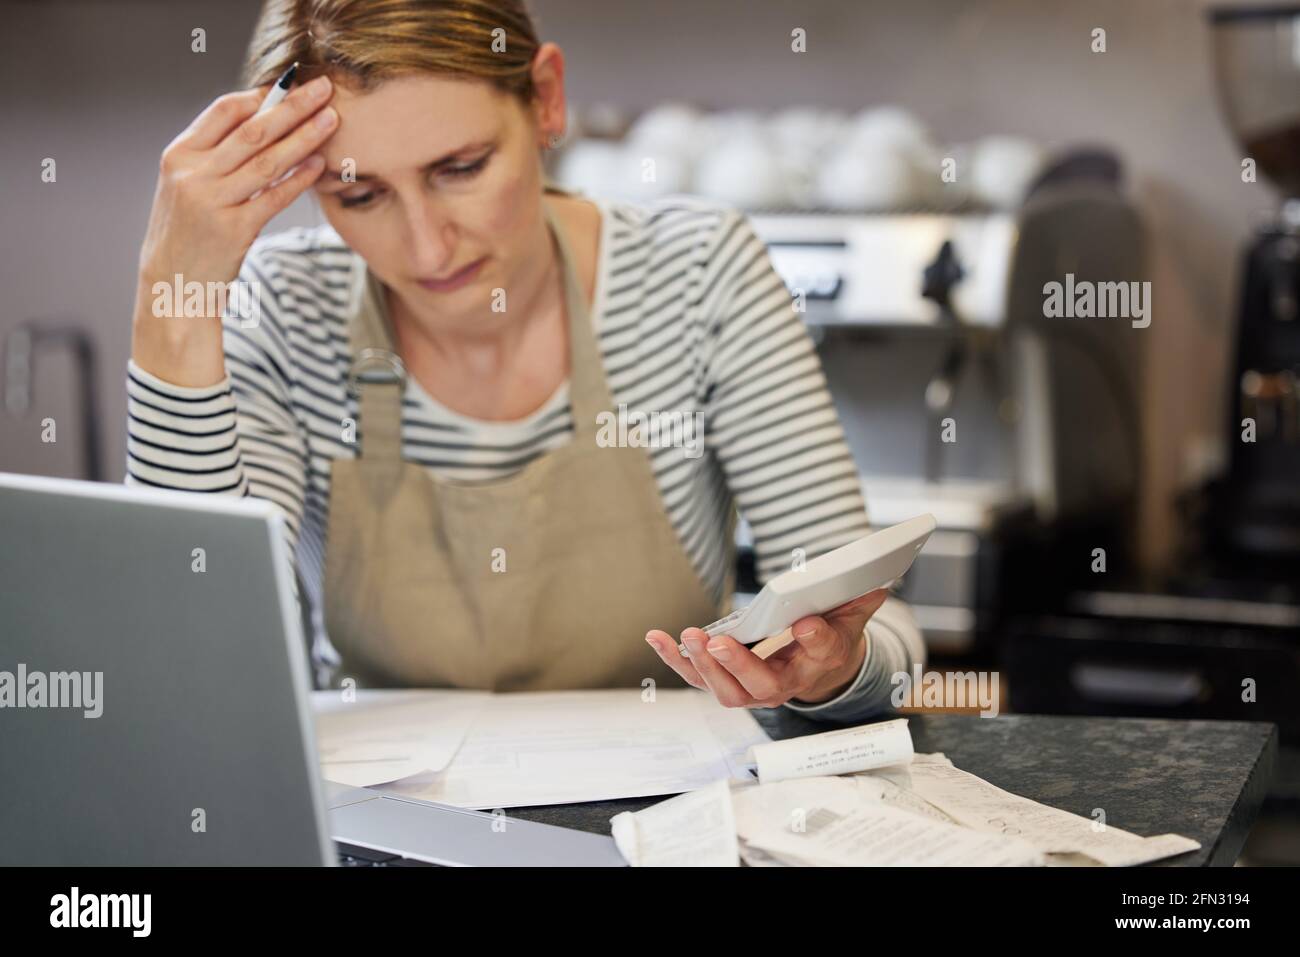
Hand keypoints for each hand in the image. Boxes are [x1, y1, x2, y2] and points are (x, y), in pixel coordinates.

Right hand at [132, 76, 337, 382]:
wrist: (172, 286)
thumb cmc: (186, 232)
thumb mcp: (185, 186)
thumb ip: (213, 155)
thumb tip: (258, 119)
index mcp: (178, 155)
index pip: (224, 112)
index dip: (260, 96)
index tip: (290, 86)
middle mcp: (193, 175)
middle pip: (252, 131)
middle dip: (292, 106)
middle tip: (323, 87)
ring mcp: (213, 203)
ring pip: (267, 162)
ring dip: (304, 137)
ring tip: (332, 120)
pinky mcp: (234, 231)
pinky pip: (274, 198)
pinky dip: (298, 179)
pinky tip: (319, 164)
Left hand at [645, 588, 890, 708]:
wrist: (818, 670)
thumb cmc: (832, 638)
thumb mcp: (850, 618)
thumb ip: (859, 600)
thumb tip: (874, 581)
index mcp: (821, 663)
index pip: (820, 652)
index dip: (814, 639)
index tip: (806, 622)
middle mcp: (784, 685)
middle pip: (760, 686)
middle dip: (736, 664)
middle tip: (716, 641)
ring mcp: (752, 689)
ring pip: (725, 689)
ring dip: (700, 665)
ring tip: (685, 637)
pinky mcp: (727, 681)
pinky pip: (699, 677)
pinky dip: (676, 660)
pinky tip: (657, 638)